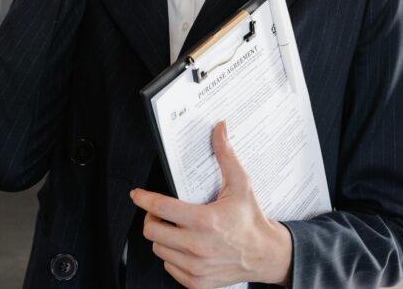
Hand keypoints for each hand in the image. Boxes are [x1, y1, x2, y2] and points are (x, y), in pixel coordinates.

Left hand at [130, 121, 292, 287]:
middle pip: (152, 230)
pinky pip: (168, 265)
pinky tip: (186, 246)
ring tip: (178, 229)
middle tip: (161, 212)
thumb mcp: (240, 184)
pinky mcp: (196, 281)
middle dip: (152, 218)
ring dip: (163, 237)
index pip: (161, 208)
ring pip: (158, 249)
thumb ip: (226, 155)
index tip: (137, 195)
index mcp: (204, 221)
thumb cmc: (251, 219)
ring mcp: (195, 266)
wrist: (265, 255)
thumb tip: (219, 129)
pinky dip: (172, 255)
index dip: (144, 199)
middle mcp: (197, 246)